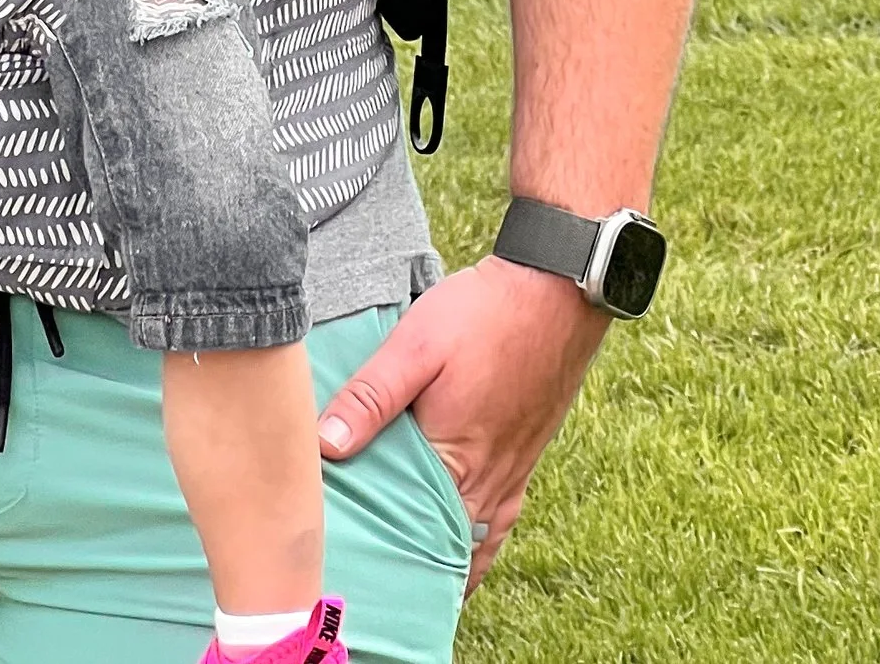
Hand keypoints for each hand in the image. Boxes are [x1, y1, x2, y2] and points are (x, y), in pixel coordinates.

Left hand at [317, 256, 604, 589]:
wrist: (556, 290)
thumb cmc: (485, 315)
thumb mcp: (415, 346)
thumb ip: (371, 397)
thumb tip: (323, 448)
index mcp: (453, 463)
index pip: (403, 532)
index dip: (372, 553)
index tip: (339, 575)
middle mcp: (485, 483)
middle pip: (438, 547)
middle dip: (404, 568)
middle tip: (363, 589)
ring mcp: (510, 475)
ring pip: (471, 544)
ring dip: (442, 565)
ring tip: (406, 584)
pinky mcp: (526, 460)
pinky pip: (499, 526)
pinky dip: (477, 548)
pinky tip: (463, 551)